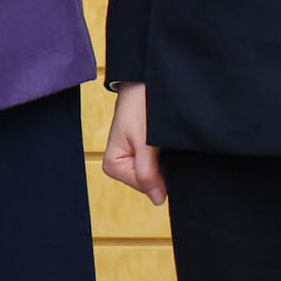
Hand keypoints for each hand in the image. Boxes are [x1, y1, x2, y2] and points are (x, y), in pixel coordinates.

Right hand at [101, 82, 165, 205]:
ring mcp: (135, 159)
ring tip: (163, 139)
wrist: (147, 79)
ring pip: (158, 173)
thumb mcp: (144, 141)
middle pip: (151, 181)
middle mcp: (122, 165)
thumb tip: (158, 200)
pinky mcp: (146, 152)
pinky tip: (166, 141)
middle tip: (162, 142)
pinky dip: (167, 155)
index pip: (144, 186)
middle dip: (162, 166)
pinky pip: (160, 163)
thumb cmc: (140, 105)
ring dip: (166, 159)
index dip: (158, 173)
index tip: (158, 148)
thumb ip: (148, 173)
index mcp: (113, 165)